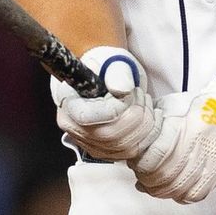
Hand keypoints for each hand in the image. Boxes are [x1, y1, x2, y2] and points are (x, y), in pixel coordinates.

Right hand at [51, 46, 174, 171]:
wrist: (105, 76)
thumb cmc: (104, 67)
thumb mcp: (110, 61)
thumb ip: (117, 73)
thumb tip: (122, 88)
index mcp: (68, 105)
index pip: (88, 118)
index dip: (115, 108)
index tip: (127, 91)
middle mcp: (75, 129)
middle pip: (110, 137)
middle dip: (136, 114)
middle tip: (140, 95)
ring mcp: (90, 143)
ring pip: (125, 147)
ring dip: (145, 124)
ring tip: (144, 103)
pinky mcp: (106, 151)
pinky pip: (132, 153)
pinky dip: (147, 135)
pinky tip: (146, 116)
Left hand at [134, 73, 215, 203]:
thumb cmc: (202, 107)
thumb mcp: (173, 105)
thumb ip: (153, 122)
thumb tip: (135, 142)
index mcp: (188, 125)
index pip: (158, 153)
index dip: (141, 162)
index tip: (135, 162)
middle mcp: (201, 145)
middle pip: (166, 174)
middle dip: (147, 179)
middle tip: (140, 176)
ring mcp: (212, 162)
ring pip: (179, 188)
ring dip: (160, 190)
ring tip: (151, 185)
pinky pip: (196, 194)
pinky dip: (180, 196)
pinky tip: (172, 191)